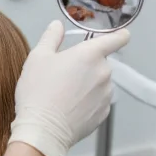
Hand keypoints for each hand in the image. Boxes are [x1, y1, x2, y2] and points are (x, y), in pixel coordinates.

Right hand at [8, 20, 130, 155]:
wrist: (43, 130)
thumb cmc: (38, 93)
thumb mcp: (37, 58)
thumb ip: (51, 37)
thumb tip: (57, 26)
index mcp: (90, 54)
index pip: (118, 38)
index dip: (117, 36)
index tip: (114, 37)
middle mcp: (104, 72)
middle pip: (101, 62)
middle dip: (87, 65)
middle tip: (64, 74)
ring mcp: (106, 94)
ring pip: (100, 82)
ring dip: (88, 84)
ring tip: (64, 94)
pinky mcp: (104, 112)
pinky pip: (98, 101)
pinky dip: (87, 101)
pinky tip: (69, 106)